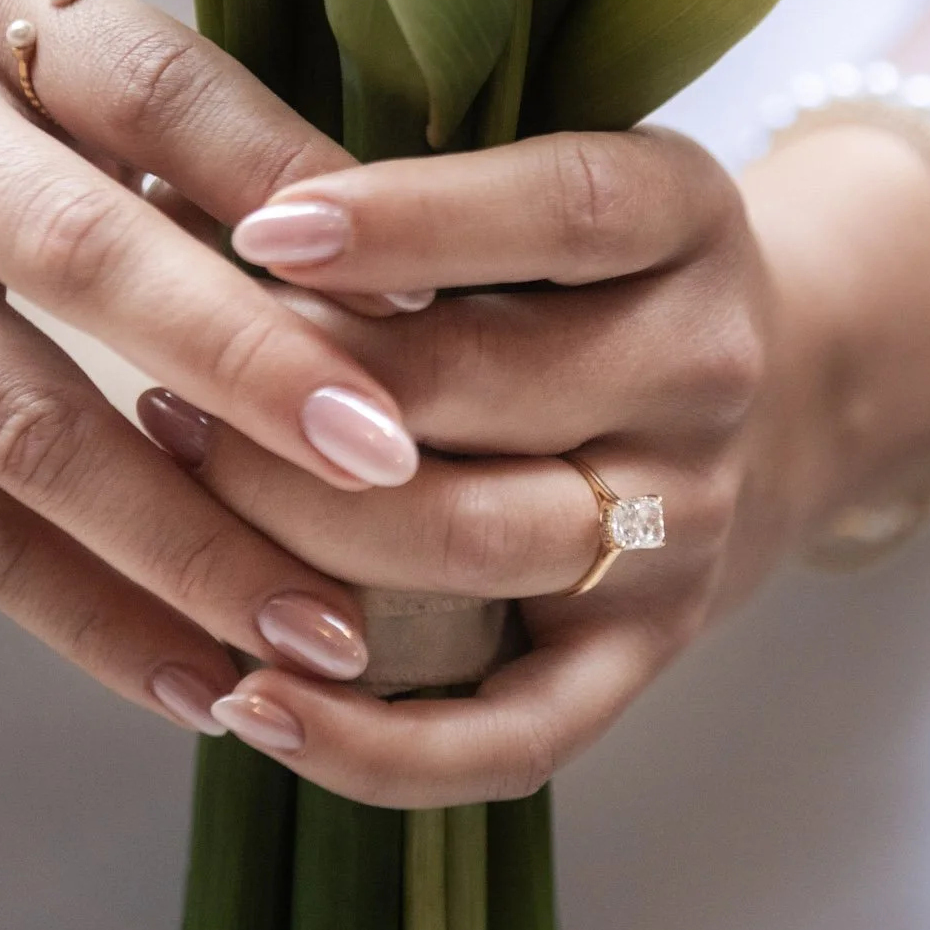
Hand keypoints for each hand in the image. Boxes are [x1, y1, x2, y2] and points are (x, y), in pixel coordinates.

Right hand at [0, 0, 429, 733]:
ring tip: (324, 630)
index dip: (292, 185)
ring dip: (187, 543)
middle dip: (247, 366)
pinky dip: (89, 619)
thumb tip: (394, 278)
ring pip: (23, 429)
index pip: (160, 93)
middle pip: (84, 253)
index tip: (423, 292)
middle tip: (389, 460)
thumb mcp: (32, 61)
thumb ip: (180, 138)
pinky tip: (202, 681)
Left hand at [155, 124, 929, 804]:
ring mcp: (683, 524)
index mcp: (684, 216)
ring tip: (173, 485)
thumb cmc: (591, 271)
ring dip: (295, 528)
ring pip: (471, 545)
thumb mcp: (547, 186)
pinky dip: (373, 743)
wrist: (769, 394)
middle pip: (482, 386)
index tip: (261, 229)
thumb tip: (195, 210)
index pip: (560, 210)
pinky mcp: (647, 654)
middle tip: (161, 375)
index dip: (408, 221)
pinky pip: (511, 733)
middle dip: (294, 388)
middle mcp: (704, 368)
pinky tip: (250, 704)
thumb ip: (417, 188)